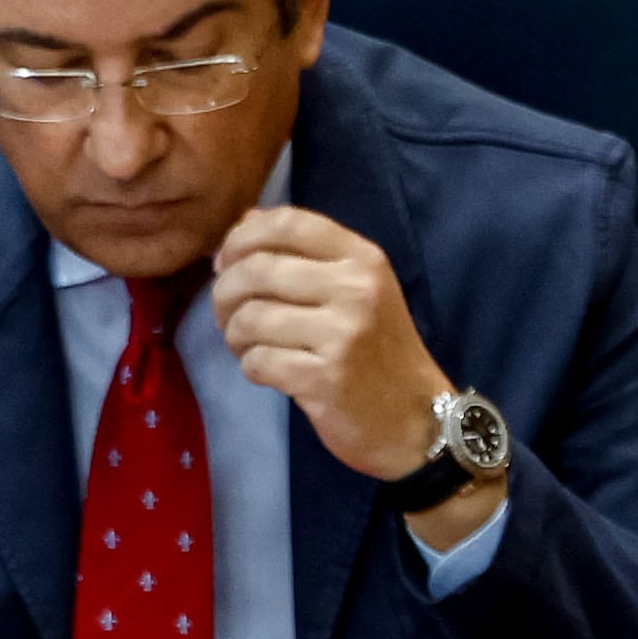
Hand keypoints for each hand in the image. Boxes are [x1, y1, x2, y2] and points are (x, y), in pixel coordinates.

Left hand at [209, 208, 498, 547]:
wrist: (413, 419)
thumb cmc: (376, 352)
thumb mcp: (354, 290)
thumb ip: (304, 255)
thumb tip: (247, 218)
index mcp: (362, 258)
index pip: (288, 222)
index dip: (240, 238)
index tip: (225, 264)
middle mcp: (355, 288)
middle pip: (256, 269)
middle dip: (224, 294)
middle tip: (226, 316)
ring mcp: (342, 333)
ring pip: (250, 318)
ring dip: (234, 336)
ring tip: (248, 346)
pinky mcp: (324, 377)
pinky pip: (257, 362)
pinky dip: (250, 368)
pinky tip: (268, 371)